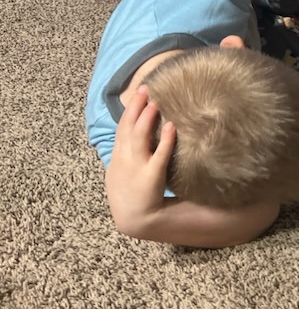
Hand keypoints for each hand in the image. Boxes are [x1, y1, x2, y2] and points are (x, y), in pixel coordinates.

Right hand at [105, 85, 175, 236]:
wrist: (135, 219)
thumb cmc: (133, 195)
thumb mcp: (124, 171)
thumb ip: (130, 153)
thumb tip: (142, 133)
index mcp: (118, 158)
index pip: (122, 128)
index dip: (130, 110)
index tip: (139, 94)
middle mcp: (124, 160)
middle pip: (128, 128)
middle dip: (136, 107)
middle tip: (146, 89)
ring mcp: (136, 168)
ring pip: (139, 138)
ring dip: (146, 119)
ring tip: (155, 103)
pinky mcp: (151, 177)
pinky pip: (158, 156)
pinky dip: (164, 140)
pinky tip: (171, 127)